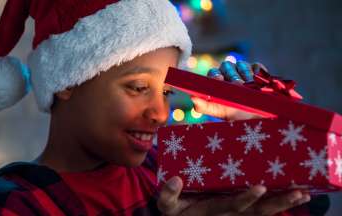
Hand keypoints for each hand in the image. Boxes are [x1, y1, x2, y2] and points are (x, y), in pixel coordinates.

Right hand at [157, 176, 310, 215]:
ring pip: (264, 213)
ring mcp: (238, 215)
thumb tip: (175, 179)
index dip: (246, 198)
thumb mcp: (167, 206)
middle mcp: (229, 215)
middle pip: (258, 212)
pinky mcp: (243, 213)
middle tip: (298, 193)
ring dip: (284, 204)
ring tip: (303, 194)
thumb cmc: (176, 211)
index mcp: (212, 210)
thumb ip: (167, 195)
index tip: (260, 187)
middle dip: (278, 204)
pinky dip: (279, 204)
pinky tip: (296, 194)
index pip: (232, 205)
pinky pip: (264, 211)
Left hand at [191, 61, 265, 120]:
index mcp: (217, 82)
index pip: (213, 72)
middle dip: (232, 76)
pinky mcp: (257, 70)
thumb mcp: (220, 112)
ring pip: (241, 64)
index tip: (220, 80)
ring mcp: (243, 71)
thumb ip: (204, 106)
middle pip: (226, 65)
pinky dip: (257, 73)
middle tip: (239, 86)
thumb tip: (192, 98)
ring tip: (249, 87)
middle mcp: (229, 74)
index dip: (216, 75)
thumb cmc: (237, 115)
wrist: (259, 118)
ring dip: (245, 75)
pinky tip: (258, 83)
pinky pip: (256, 66)